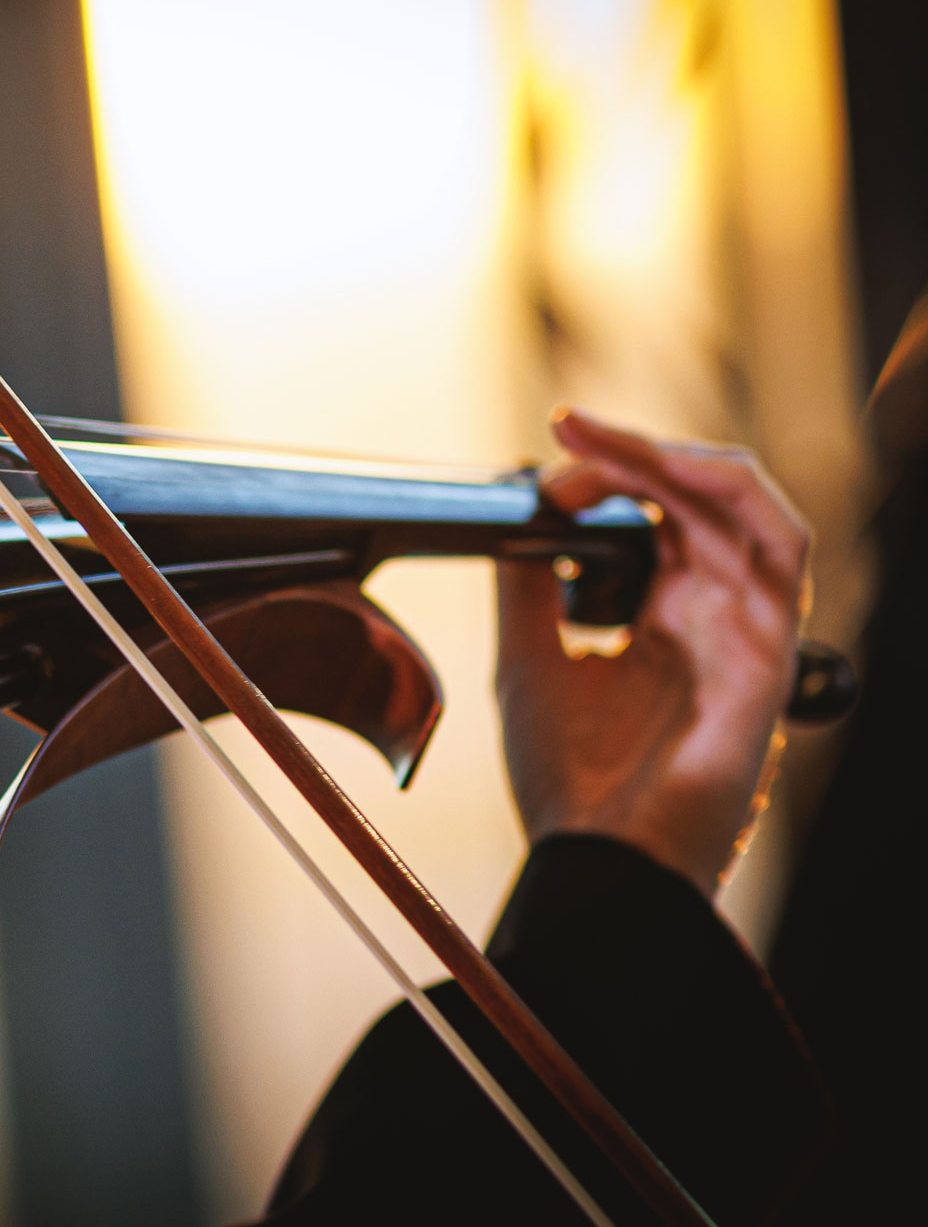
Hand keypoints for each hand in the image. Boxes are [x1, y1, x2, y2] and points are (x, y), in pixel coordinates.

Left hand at [496, 409, 809, 894]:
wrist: (598, 862)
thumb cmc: (572, 786)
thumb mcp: (527, 660)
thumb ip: (528, 585)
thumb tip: (513, 506)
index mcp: (664, 618)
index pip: (657, 513)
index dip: (609, 471)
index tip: (545, 462)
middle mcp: (713, 615)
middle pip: (698, 496)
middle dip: (632, 450)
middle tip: (568, 431)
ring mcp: (745, 629)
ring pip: (745, 505)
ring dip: (677, 457)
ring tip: (609, 444)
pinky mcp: (768, 651)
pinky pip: (782, 550)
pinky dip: (731, 496)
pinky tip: (672, 476)